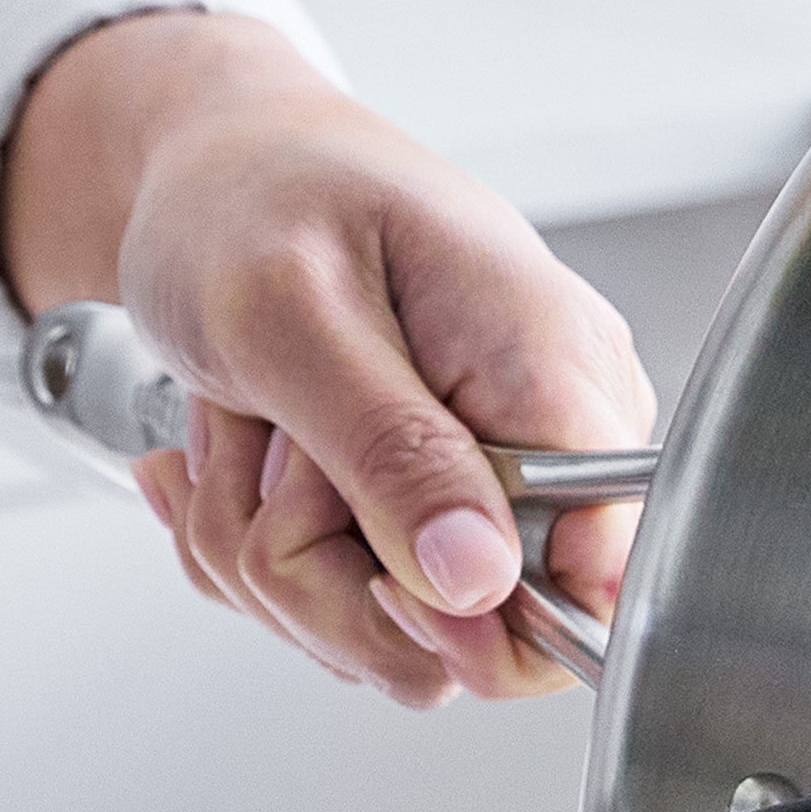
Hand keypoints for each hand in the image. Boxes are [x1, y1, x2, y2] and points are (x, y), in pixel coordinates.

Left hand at [0, 13, 652, 705]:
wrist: (211, 172)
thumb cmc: (255, 200)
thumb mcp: (293, 315)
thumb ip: (391, 449)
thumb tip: (480, 579)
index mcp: (556, 372)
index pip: (600, 576)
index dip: (486, 619)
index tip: (380, 573)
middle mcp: (546, 444)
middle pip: (479, 636)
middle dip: (327, 579)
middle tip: (273, 457)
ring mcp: (489, 492)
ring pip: (395, 639)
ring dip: (275, 558)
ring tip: (256, 433)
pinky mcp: (430, 522)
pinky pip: (350, 614)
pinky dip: (265, 552)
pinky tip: (250, 459)